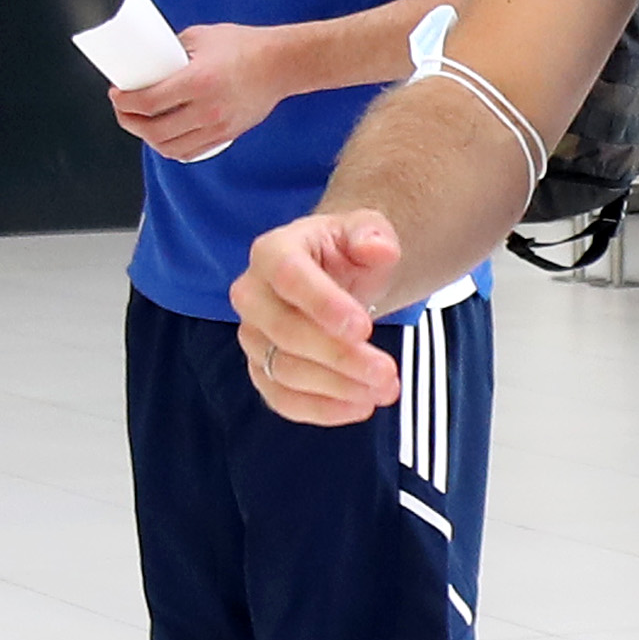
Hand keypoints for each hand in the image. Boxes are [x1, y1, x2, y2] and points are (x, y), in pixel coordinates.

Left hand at [112, 21, 289, 160]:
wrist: (280, 64)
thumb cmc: (244, 47)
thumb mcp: (200, 38)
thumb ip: (172, 51)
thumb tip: (148, 61)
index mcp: (197, 81)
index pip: (148, 102)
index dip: (124, 102)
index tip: (117, 95)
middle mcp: (206, 109)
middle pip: (154, 131)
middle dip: (130, 122)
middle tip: (122, 110)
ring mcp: (217, 126)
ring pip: (170, 147)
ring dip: (148, 139)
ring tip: (141, 125)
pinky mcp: (226, 135)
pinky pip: (190, 152)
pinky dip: (171, 149)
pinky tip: (163, 138)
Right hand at [230, 212, 405, 424]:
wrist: (335, 278)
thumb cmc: (346, 252)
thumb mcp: (366, 230)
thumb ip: (372, 234)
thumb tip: (378, 248)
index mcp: (273, 251)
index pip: (287, 276)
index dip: (323, 305)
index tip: (364, 329)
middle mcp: (251, 295)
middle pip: (284, 332)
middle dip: (339, 357)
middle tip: (387, 371)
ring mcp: (252, 336)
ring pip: (284, 371)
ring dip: (337, 387)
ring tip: (384, 390)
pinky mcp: (262, 370)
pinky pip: (282, 399)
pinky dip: (321, 409)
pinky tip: (360, 407)